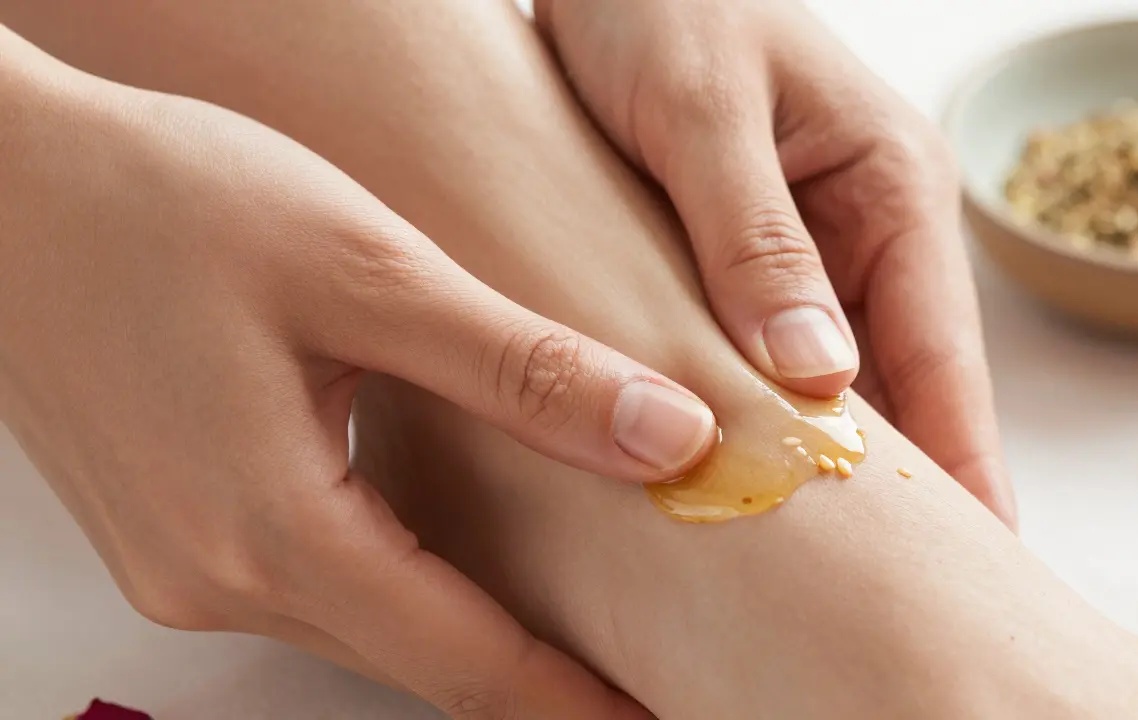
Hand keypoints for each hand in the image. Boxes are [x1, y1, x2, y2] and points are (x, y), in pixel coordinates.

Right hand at [0, 31, 702, 718]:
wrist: (4, 181)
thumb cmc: (163, 202)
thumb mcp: (366, 270)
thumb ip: (523, 369)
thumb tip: (671, 440)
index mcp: (274, 532)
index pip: (468, 665)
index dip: (577, 703)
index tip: (663, 719)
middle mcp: (218, 577)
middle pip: (418, 662)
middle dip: (533, 679)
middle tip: (640, 672)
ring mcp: (182, 564)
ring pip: (365, 628)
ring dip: (466, 631)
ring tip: (569, 614)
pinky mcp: (171, 529)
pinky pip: (313, 588)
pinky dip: (397, 586)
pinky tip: (447, 547)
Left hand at [535, 0, 1015, 527]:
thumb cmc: (662, 2)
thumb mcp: (703, 110)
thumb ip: (755, 238)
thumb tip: (816, 375)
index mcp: (891, 187)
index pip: (941, 358)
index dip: (955, 468)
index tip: (963, 567)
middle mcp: (866, 228)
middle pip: (898, 388)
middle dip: (887, 488)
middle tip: (873, 595)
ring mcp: (810, 251)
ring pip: (830, 384)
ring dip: (812, 461)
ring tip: (803, 567)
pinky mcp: (747, 261)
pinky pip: (764, 356)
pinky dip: (751, 416)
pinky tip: (729, 477)